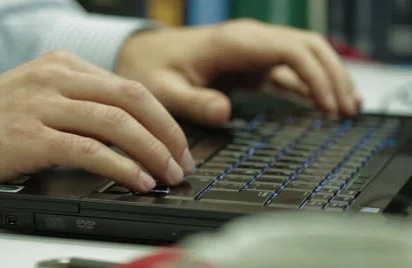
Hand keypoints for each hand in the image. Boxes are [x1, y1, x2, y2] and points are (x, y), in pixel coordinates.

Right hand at [0, 50, 194, 190]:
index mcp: (63, 65)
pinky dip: (120, 166)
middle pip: (132, 100)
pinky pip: (89, 150)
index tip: (177, 144)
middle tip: (182, 161)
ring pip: (116, 123)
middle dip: (167, 133)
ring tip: (168, 174)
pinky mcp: (30, 136)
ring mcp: (42, 104)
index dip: (162, 118)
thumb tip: (128, 134)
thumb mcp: (38, 97)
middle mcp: (56, 78)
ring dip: (151, 151)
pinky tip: (137, 180)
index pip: (129, 87)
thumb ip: (79, 105)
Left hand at [116, 19, 362, 126]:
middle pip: (309, 47)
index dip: (318, 76)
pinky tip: (323, 103)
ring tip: (348, 108)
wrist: (145, 56)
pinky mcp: (253, 64)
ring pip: (306, 56)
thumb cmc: (154, 69)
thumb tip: (225, 113)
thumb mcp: (165, 90)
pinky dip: (311, 85)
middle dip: (333, 76)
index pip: (292, 51)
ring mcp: (255, 51)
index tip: (329, 106)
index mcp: (236, 43)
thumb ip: (194, 101)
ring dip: (329, 78)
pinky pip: (291, 70)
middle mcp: (251, 41)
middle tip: (347, 111)